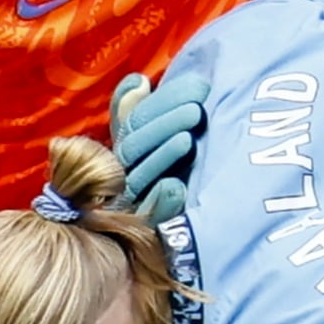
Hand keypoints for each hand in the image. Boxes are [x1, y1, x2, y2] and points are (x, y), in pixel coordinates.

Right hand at [109, 65, 209, 221]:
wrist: (193, 241)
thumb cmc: (187, 183)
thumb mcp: (171, 143)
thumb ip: (152, 114)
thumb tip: (139, 82)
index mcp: (131, 150)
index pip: (128, 120)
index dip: (138, 100)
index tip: (158, 82)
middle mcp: (125, 175)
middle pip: (133, 144)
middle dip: (162, 119)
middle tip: (198, 100)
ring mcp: (133, 205)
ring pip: (139, 175)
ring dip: (162, 153)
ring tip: (189, 137)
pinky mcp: (147, 233)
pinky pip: (149, 217)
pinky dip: (160, 200)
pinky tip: (175, 187)